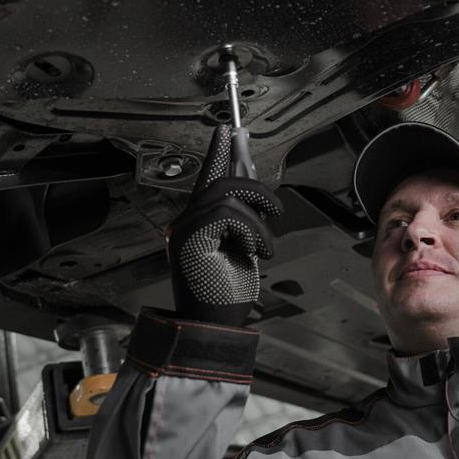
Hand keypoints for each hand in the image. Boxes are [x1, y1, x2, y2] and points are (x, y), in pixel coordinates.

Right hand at [167, 125, 282, 326]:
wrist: (213, 328)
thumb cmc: (224, 295)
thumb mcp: (243, 246)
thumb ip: (244, 215)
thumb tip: (252, 186)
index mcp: (196, 224)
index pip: (207, 177)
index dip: (218, 151)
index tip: (228, 130)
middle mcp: (185, 223)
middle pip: (219, 179)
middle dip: (253, 186)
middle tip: (274, 209)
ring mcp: (185, 229)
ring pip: (227, 193)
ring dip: (257, 217)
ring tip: (264, 246)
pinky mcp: (192, 238)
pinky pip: (228, 212)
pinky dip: (252, 230)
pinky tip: (257, 252)